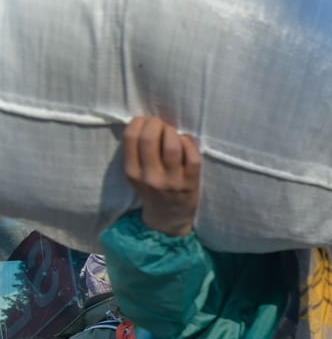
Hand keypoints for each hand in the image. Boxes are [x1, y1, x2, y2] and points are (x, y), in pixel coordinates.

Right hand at [123, 116, 200, 236]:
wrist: (168, 217)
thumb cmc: (151, 188)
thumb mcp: (136, 174)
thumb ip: (137, 151)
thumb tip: (147, 121)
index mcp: (132, 172)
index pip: (131, 138)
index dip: (139, 122)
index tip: (145, 121)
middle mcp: (150, 177)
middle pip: (151, 139)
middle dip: (156, 124)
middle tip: (160, 125)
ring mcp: (172, 182)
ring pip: (172, 147)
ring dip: (172, 132)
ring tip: (172, 133)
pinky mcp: (191, 184)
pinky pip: (192, 157)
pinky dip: (189, 143)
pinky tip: (185, 142)